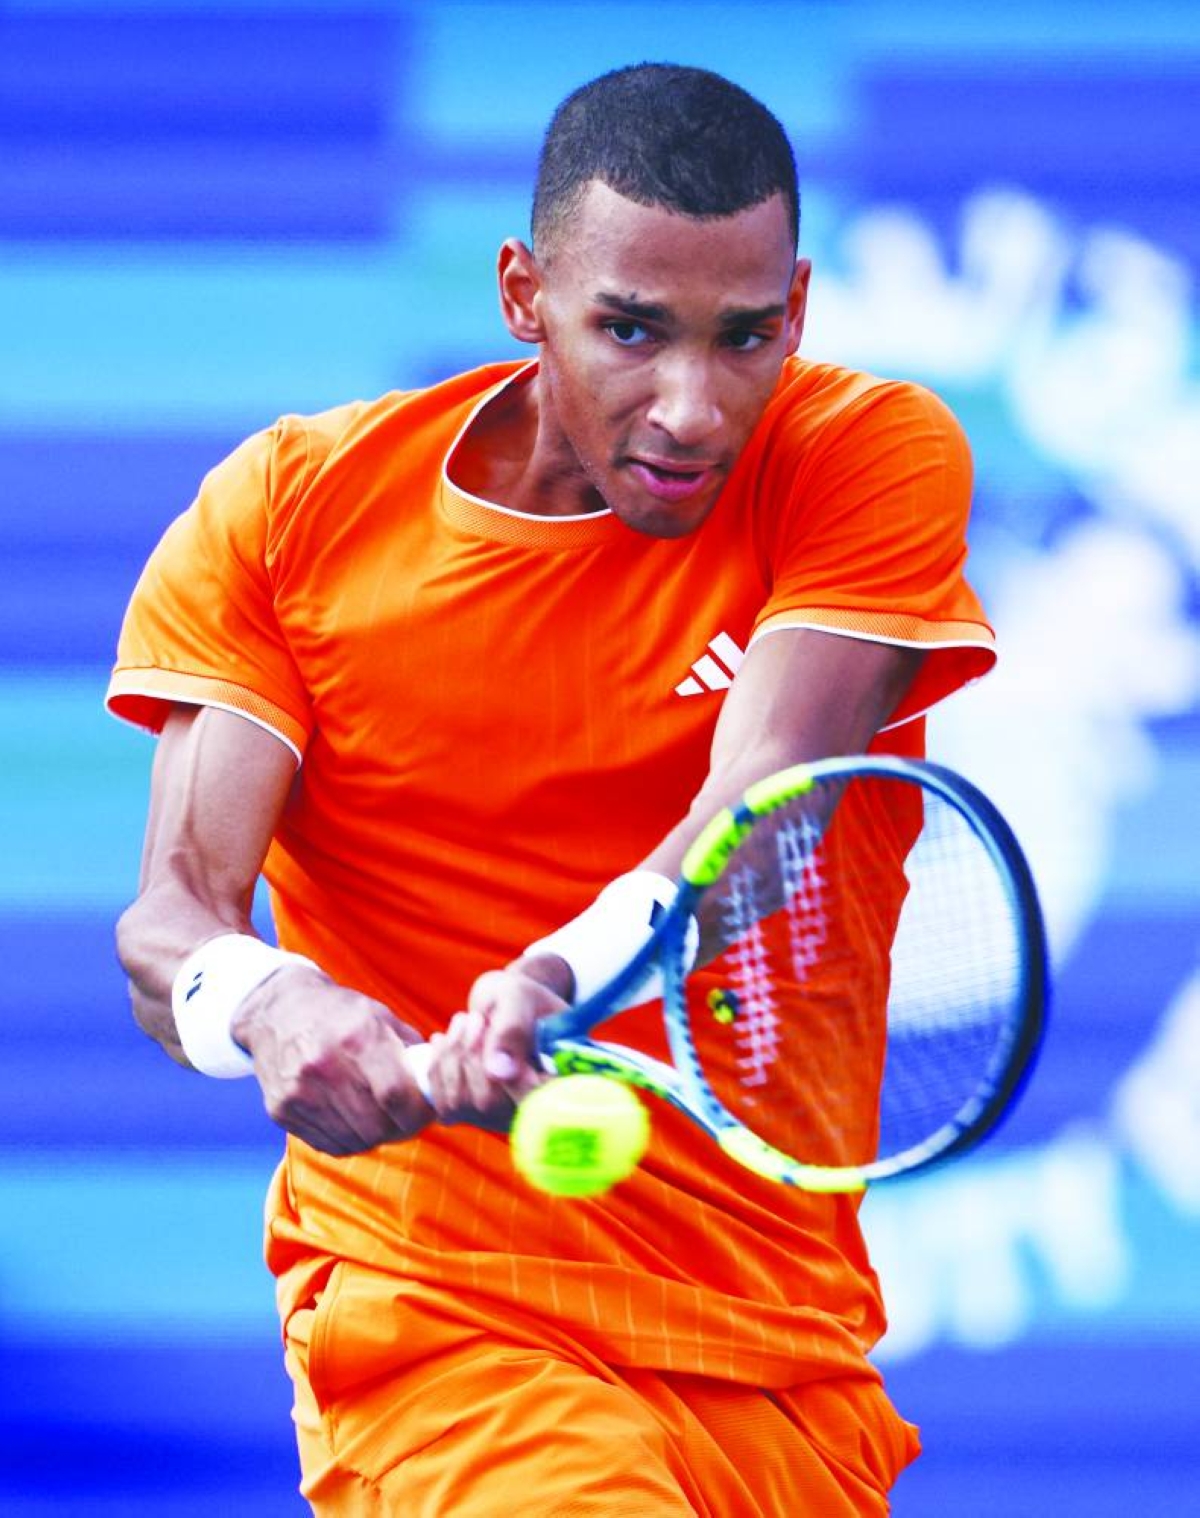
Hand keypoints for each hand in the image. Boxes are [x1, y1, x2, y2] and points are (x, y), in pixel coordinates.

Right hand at [231, 962, 430, 1154]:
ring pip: (354, 1140)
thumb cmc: (339, 1014)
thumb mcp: (379, 1016)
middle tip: (407, 1119)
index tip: (426, 1112)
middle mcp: (324, 1066)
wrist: (277, 1011)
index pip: (396, 1094)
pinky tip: (352, 1119)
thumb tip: (439, 1083)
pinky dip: (348, 1139)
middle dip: (400, 1128)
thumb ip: (411, 1051)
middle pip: (376, 1125)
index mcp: (357, 1037)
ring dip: (375, 1136)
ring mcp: (299, 1092)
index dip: (418, 1113)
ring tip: (380, 1117)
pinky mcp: (281, 1110)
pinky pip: (328, 1144)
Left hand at [421, 961, 569, 1129]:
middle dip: (470, 1054)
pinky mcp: (475, 1115)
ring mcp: (504, 1116)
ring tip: (463, 1021)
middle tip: (474, 1018)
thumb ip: (513, 1029)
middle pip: (489, 1103)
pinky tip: (445, 1040)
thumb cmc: (519, 997)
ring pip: (460, 1103)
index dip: (511, 1079)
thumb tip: (498, 1073)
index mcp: (561, 1081)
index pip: (537, 1102)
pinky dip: (437, 1067)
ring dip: (451, 1056)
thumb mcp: (519, 998)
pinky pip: (444, 1105)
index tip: (490, 1032)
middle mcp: (534, 1109)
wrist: (506, 1004)